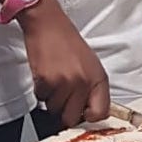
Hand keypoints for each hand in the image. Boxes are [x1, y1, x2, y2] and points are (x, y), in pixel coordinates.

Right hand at [20, 0, 109, 128]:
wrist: (48, 24)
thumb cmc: (67, 41)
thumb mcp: (90, 63)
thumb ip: (92, 88)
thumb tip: (88, 111)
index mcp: (98, 78)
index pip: (100, 113)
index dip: (89, 117)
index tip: (82, 113)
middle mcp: (83, 82)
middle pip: (72, 118)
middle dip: (65, 111)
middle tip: (62, 97)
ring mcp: (64, 82)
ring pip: (54, 109)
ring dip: (51, 99)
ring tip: (53, 81)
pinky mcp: (46, 80)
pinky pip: (41, 98)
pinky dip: (40, 90)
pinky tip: (45, 76)